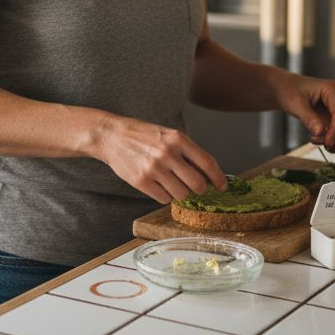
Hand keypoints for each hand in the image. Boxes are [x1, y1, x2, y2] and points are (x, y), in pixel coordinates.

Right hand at [90, 115, 227, 203]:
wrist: (112, 136)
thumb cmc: (143, 135)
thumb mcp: (168, 135)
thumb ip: (188, 152)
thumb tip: (208, 174)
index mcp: (178, 139)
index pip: (207, 163)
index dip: (218, 178)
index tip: (222, 186)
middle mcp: (168, 153)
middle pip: (197, 184)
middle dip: (199, 189)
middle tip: (194, 187)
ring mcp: (154, 168)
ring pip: (181, 194)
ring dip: (180, 193)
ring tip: (172, 183)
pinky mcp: (141, 181)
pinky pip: (164, 199)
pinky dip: (165, 196)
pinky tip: (159, 185)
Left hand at [270, 71, 334, 151]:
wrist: (283, 88)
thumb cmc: (288, 91)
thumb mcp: (295, 105)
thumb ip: (308, 118)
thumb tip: (320, 133)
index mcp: (331, 89)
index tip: (329, 143)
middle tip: (333, 148)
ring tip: (324, 146)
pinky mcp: (333, 114)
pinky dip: (334, 138)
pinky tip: (320, 141)